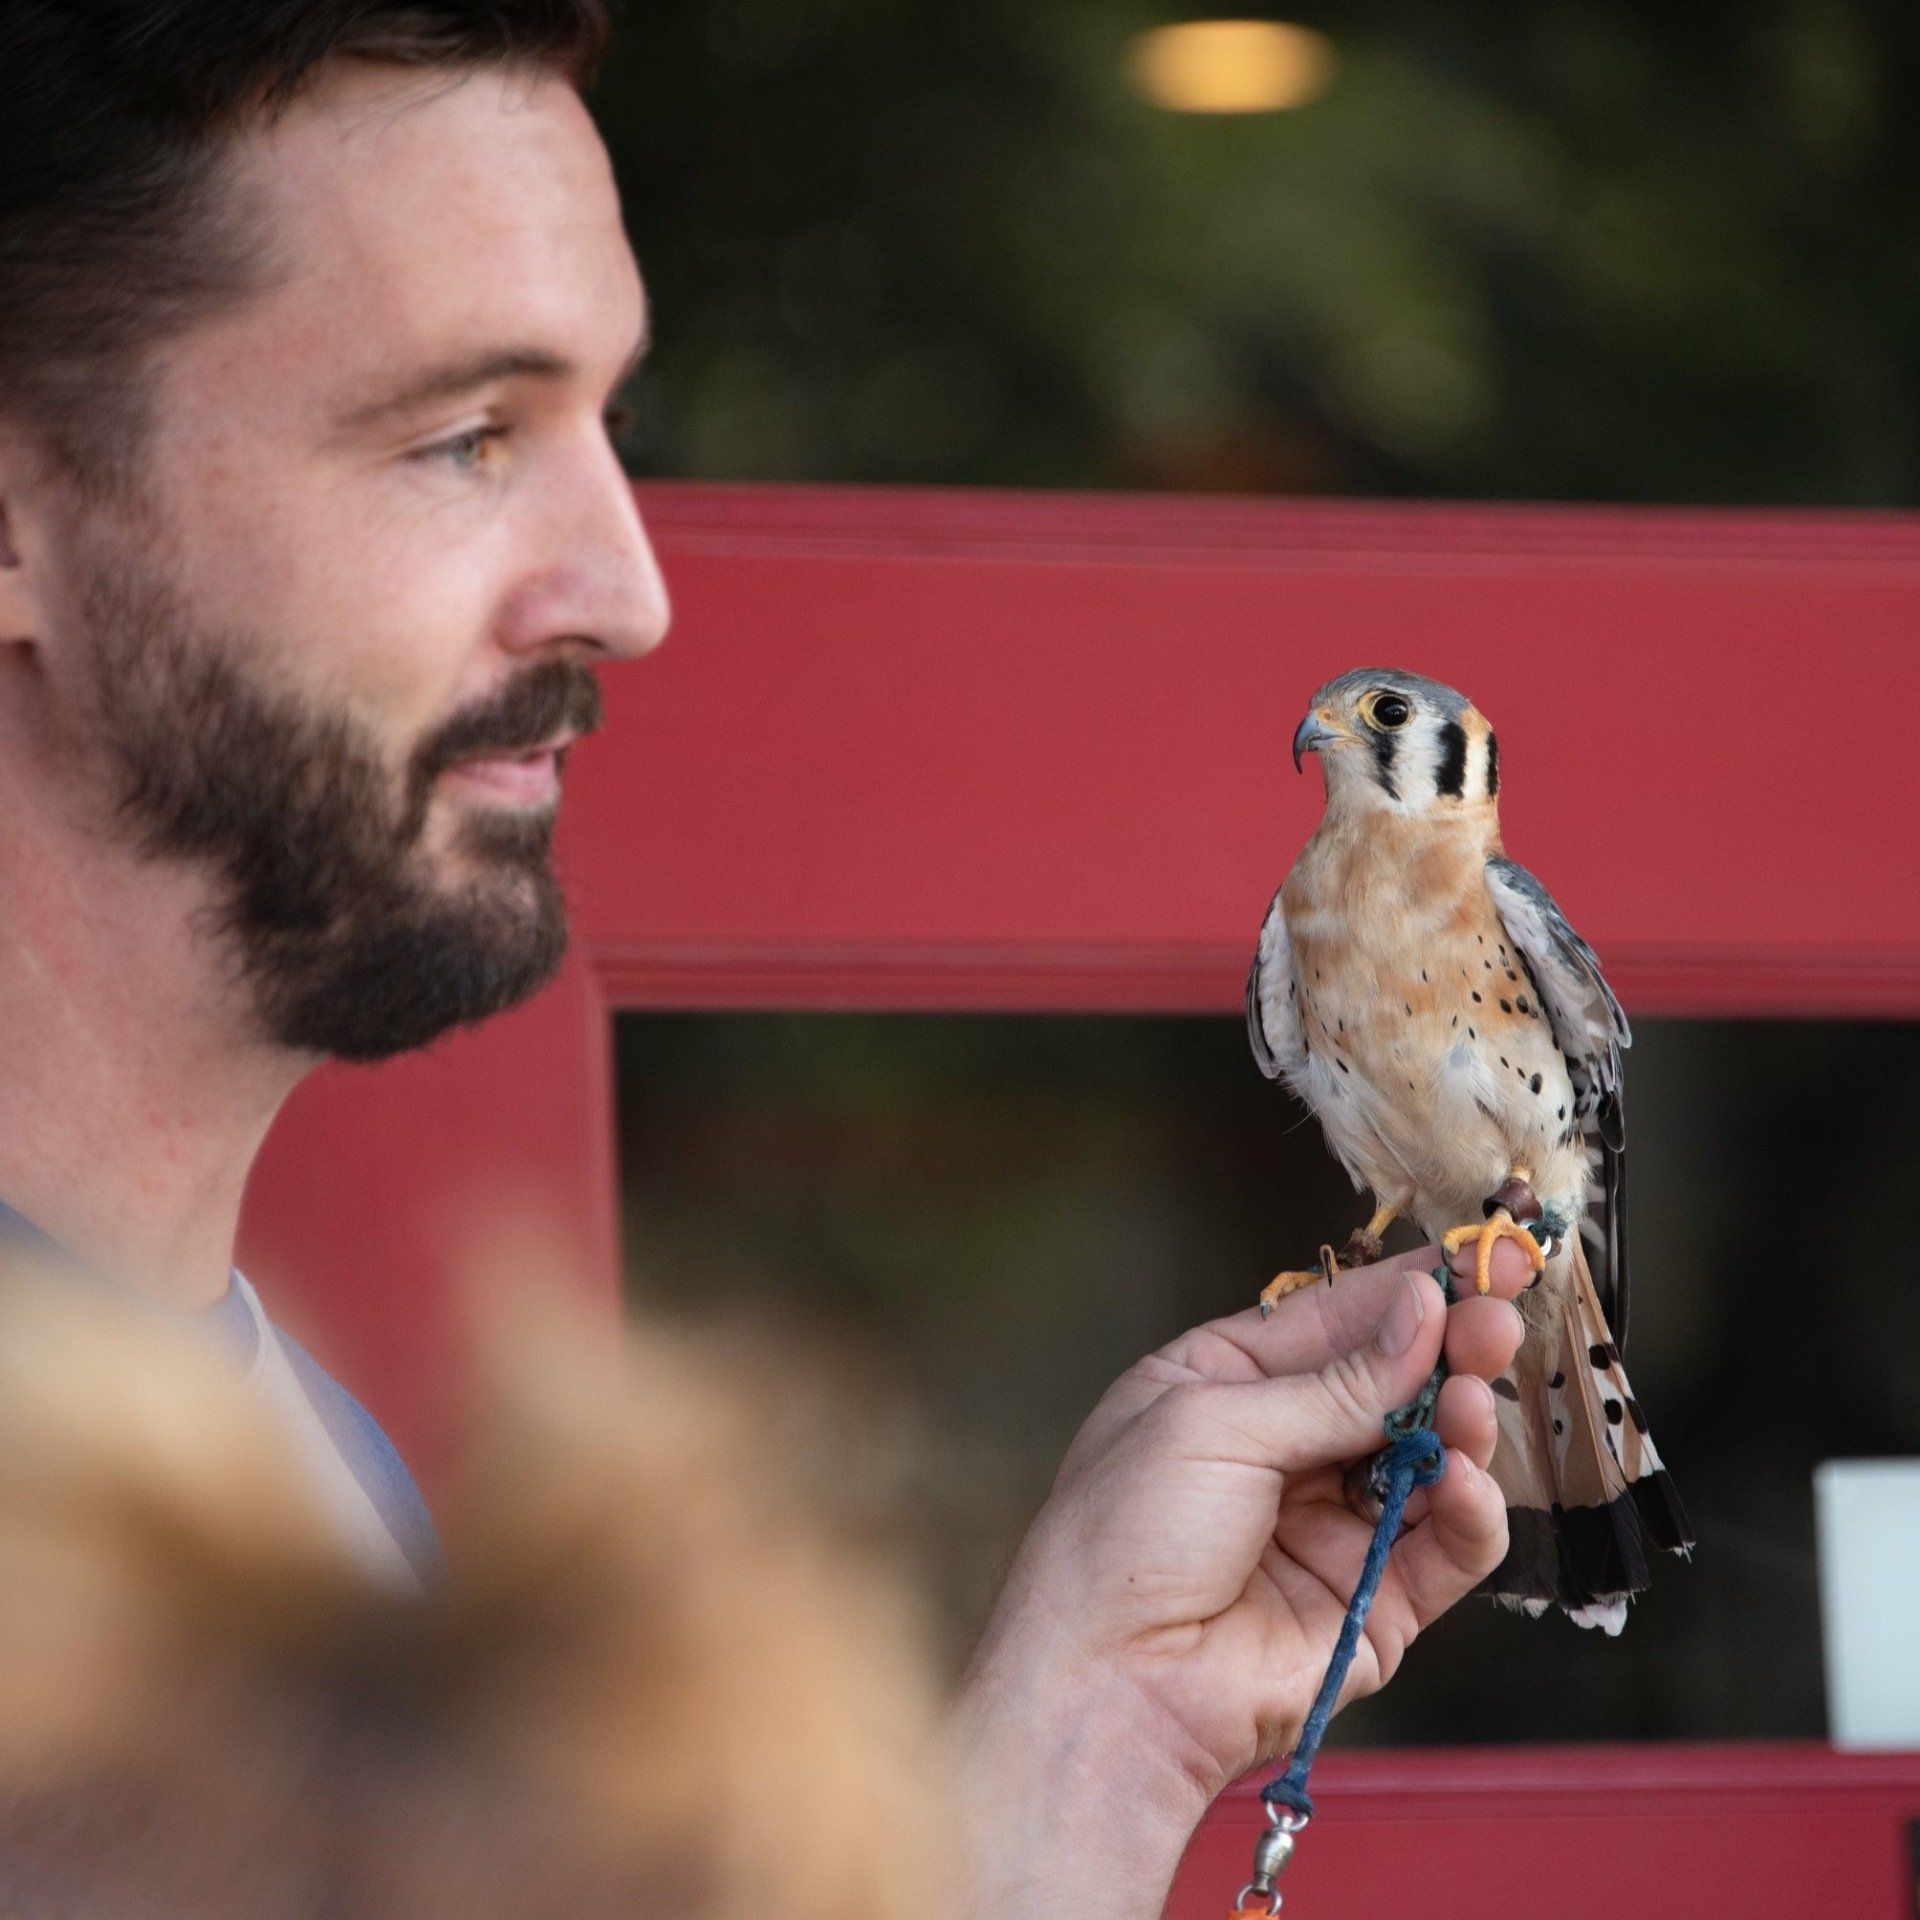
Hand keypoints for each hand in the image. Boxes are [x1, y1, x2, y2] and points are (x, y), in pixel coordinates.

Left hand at [951, 1241, 1533, 1919]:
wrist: (1110, 1687)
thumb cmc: (1123, 1539)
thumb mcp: (1214, 1425)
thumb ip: (1333, 1383)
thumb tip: (1423, 1315)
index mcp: (1226, 1384)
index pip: (1333, 1321)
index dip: (1407, 1291)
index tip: (1483, 1257)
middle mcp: (1284, 1448)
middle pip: (1392, 1384)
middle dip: (1451, 1350)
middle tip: (1498, 1323)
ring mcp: (1333, 1525)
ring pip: (1429, 1458)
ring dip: (1462, 1424)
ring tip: (1474, 1400)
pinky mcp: (1376, 1600)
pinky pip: (1445, 1544)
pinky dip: (1470, 1511)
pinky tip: (1465, 1482)